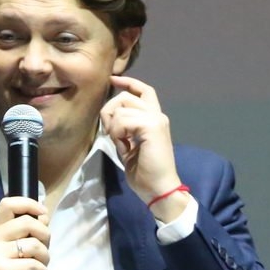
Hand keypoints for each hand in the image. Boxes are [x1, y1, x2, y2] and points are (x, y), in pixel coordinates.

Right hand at [0, 196, 49, 269]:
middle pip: (27, 222)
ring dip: (45, 257)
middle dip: (45, 236)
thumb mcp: (9, 251)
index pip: (8, 203)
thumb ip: (23, 234)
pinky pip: (33, 265)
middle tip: (44, 251)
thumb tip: (44, 216)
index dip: (30, 204)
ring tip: (42, 266)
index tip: (43, 215)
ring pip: (33, 245)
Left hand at [102, 75, 187, 220]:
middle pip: (125, 97)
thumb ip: (124, 130)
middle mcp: (158, 115)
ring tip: (119, 143)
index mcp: (155, 119)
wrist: (160, 189)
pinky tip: (123, 146)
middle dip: (110, 112)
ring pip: (122, 107)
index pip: (143, 91)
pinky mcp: (153, 126)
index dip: (128, 82)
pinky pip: (123, 120)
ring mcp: (156, 119)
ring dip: (113, 126)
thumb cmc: (146, 174)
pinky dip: (117, 132)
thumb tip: (111, 118)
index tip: (113, 80)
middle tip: (111, 134)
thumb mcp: (130, 147)